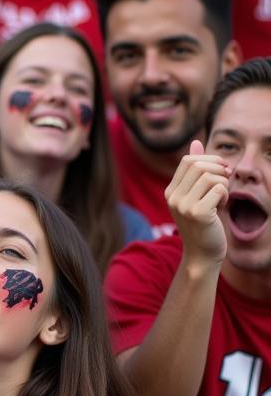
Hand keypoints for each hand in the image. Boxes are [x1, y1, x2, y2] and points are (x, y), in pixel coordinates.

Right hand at [165, 139, 229, 265]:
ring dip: (224, 184)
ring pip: (210, 176)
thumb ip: (195, 170)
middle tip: (225, 182)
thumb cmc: (203, 223)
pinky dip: (226, 195)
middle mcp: (173, 197)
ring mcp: (183, 205)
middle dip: (219, 170)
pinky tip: (222, 207)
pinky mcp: (198, 213)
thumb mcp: (197, 194)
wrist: (202, 253)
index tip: (221, 171)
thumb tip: (196, 142)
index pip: (188, 160)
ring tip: (221, 198)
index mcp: (170, 191)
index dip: (209, 160)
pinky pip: (219, 189)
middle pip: (199, 165)